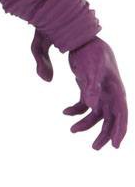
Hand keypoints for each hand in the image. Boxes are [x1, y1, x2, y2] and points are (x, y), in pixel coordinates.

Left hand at [31, 29, 127, 148]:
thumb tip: (91, 106)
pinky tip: (65, 112)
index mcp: (115, 88)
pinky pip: (84, 104)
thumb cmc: (88, 51)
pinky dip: (75, 110)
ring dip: (86, 124)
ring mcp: (99, 90)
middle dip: (104, 134)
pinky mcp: (87, 87)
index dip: (120, 130)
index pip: (122, 113)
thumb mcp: (90, 68)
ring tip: (72, 130)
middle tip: (95, 148)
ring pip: (97, 114)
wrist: (80, 37)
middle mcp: (110, 91)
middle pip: (111, 118)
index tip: (115, 146)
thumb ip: (90, 87)